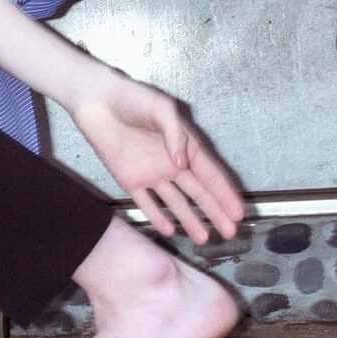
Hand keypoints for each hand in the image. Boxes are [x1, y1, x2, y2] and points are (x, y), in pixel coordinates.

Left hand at [70, 69, 244, 243]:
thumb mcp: (161, 109)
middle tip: (231, 233)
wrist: (97, 101)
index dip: (225, 193)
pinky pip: (147, 203)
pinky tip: (170, 230)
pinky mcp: (130, 180)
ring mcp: (152, 173)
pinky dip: (158, 217)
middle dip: (215, 212)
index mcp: (185, 145)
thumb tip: (183, 165)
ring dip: (190, 220)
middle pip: (198, 192)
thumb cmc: (133, 98)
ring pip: (176, 202)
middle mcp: (172, 163)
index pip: (210, 174)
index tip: (239, 212)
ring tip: (204, 239)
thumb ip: (175, 135)